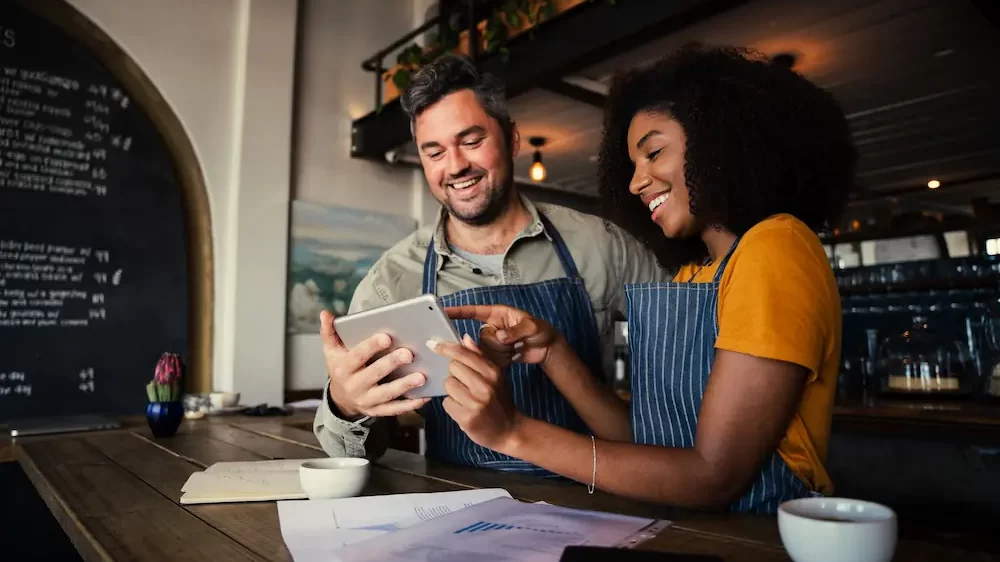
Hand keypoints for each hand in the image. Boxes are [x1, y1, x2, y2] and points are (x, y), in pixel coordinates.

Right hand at [320, 309, 429, 419]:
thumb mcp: (331, 350)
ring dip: (404, 386)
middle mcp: (354, 385)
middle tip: (409, 354)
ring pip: (386, 394)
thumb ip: (329, 332)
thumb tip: (325, 313)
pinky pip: (394, 409)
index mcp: (343, 368)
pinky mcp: (377, 411)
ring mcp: (366, 400)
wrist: (340, 398)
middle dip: (391, 364)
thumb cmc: (341, 367)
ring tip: (421, 377)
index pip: (357, 356)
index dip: (371, 347)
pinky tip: (423, 397)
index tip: (387, 337)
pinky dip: (409, 405)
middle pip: (374, 375)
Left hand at [428, 335, 522, 452]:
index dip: (446, 348)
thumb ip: (479, 356)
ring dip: (453, 391)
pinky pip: (446, 403)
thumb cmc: (499, 400)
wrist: (509, 430)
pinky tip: (463, 409)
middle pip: (452, 367)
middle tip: (465, 383)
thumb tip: (464, 338)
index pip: (463, 354)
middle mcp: (485, 386)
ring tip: (465, 398)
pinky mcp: (466, 418)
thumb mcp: (495, 376)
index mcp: (492, 372)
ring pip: (448, 385)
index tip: (433, 345)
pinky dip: (452, 406)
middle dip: (455, 374)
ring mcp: (475, 403)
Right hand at [445, 305, 559, 367]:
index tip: (444, 312)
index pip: (473, 311)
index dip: (458, 312)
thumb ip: (515, 331)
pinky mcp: (495, 355)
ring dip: (502, 352)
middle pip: (480, 337)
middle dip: (497, 343)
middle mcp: (492, 327)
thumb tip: (499, 337)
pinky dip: (503, 360)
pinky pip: (490, 360)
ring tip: (516, 348)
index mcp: (497, 314)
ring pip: (485, 351)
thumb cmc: (541, 330)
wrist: (547, 349)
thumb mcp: (532, 326)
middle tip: (514, 342)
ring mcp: (493, 342)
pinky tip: (514, 356)